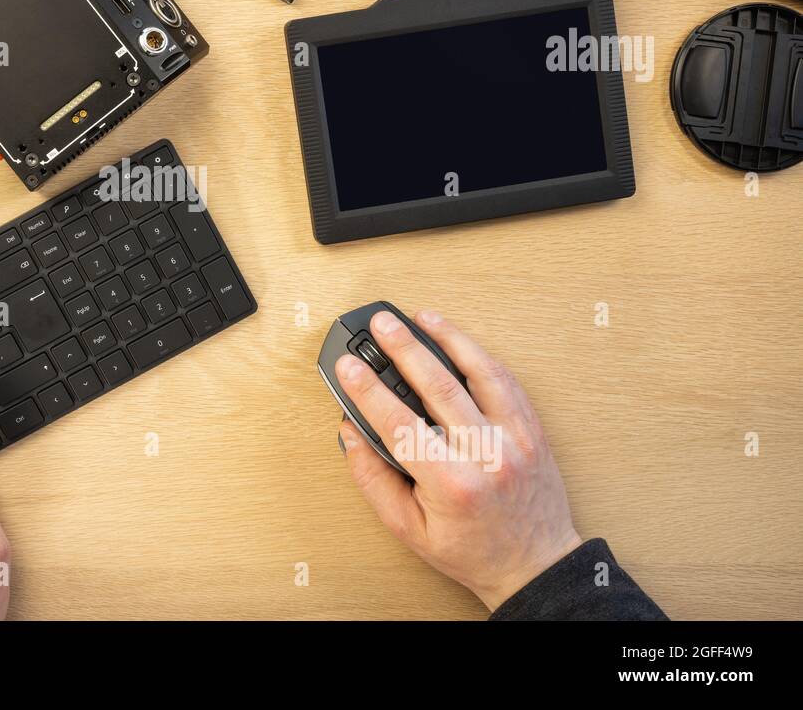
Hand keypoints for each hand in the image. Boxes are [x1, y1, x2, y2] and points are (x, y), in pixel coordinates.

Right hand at [336, 310, 581, 610]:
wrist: (535, 564)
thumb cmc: (471, 551)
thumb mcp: (408, 529)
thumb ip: (373, 479)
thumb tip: (352, 433)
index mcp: (451, 485)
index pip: (399, 424)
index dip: (368, 391)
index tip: (347, 368)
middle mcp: (487, 456)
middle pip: (440, 387)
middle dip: (404, 349)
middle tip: (380, 324)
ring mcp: (515, 439)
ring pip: (480, 374)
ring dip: (448, 339)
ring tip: (421, 318)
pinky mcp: (532, 430)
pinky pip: (506, 381)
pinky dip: (480, 355)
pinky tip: (459, 339)